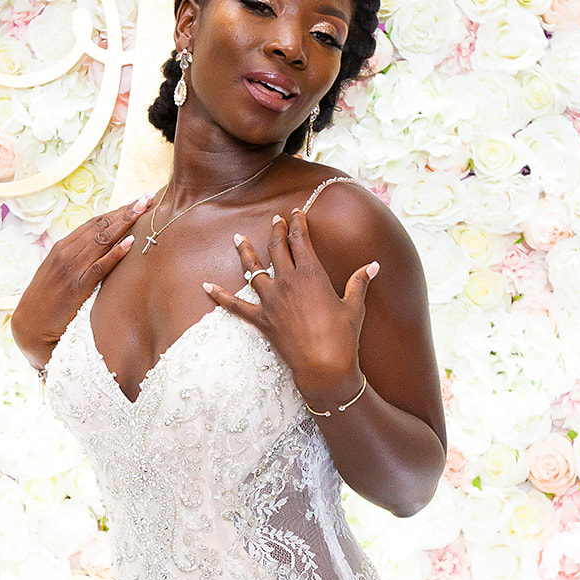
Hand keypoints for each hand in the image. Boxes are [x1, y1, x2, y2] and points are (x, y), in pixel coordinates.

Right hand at [10, 193, 153, 370]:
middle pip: (100, 225)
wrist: (28, 327)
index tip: (135, 201)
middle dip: (125, 211)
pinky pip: (100, 267)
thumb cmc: (46, 303)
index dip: (116, 211)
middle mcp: (66, 253)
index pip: (93, 223)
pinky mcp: (77, 287)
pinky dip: (115, 253)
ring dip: (125, 223)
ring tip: (144, 210)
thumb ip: (74, 261)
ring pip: (102, 240)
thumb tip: (96, 253)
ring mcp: (71, 268)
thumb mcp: (57, 275)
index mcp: (62, 248)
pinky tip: (130, 243)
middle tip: (147, 197)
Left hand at [202, 208, 379, 410]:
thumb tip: (373, 265)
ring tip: (238, 238)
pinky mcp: (261, 319)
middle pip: (277, 248)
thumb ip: (359, 282)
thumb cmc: (343, 337)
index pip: (301, 240)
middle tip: (275, 220)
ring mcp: (271, 300)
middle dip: (276, 231)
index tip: (296, 213)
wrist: (324, 366)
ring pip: (253, 269)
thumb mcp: (354, 306)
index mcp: (311, 274)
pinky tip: (206, 286)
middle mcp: (287, 281)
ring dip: (245, 252)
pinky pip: (235, 305)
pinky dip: (219, 295)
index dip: (297, 223)